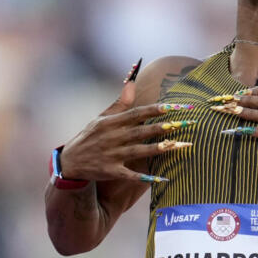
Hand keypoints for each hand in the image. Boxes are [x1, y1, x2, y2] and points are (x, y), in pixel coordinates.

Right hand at [58, 77, 194, 182]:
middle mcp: (113, 137)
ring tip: (182, 145)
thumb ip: (120, 101)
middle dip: (166, 127)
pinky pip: (130, 175)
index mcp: (112, 122)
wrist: (70, 162)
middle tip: (188, 123)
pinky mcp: (111, 171)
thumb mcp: (101, 117)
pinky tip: (162, 177)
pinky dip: (145, 177)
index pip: (137, 113)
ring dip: (161, 148)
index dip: (156, 109)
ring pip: (140, 151)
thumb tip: (132, 79)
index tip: (175, 105)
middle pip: (142, 131)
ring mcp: (112, 155)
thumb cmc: (90, 136)